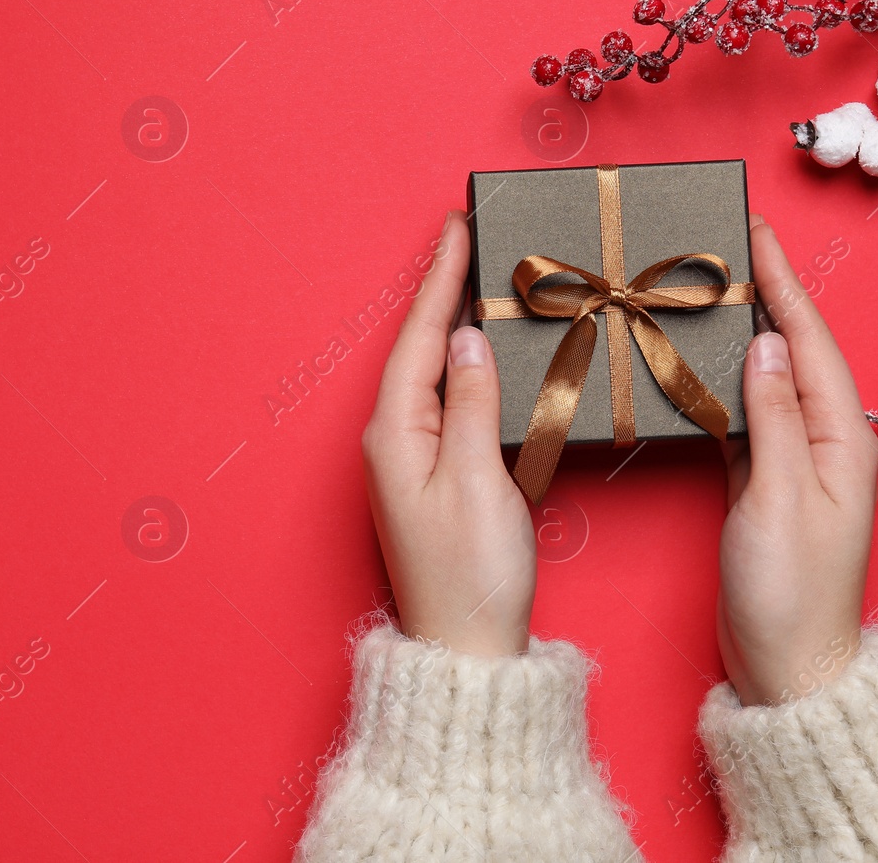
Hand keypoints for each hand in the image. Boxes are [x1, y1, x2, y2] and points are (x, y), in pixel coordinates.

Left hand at [361, 210, 534, 656]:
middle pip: (420, 347)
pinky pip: (446, 402)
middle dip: (445, 292)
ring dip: (455, 325)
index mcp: (396, 433)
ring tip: (481, 278)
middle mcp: (393, 440)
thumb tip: (467, 340)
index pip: (420, 337)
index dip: (440, 280)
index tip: (456, 228)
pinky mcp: (433, 477)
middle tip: (471, 237)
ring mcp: (410, 460)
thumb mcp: (478, 482)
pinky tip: (484, 353)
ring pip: (433, 372)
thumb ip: (472, 405)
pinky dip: (465, 368)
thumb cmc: (472, 575)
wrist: (466, 649)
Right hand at [717, 216, 877, 704]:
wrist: (788, 669)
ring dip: (737, 333)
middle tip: (721, 248)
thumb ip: (774, 418)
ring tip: (703, 289)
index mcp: (841, 440)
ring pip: (765, 379)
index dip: (782, 285)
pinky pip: (745, 415)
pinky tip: (696, 361)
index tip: (755, 233)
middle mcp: (824, 443)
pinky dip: (721, 382)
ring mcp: (794, 463)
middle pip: (791, 351)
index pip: (810, 342)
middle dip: (761, 295)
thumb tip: (764, 343)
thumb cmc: (789, 592)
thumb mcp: (780, 499)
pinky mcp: (764, 484)